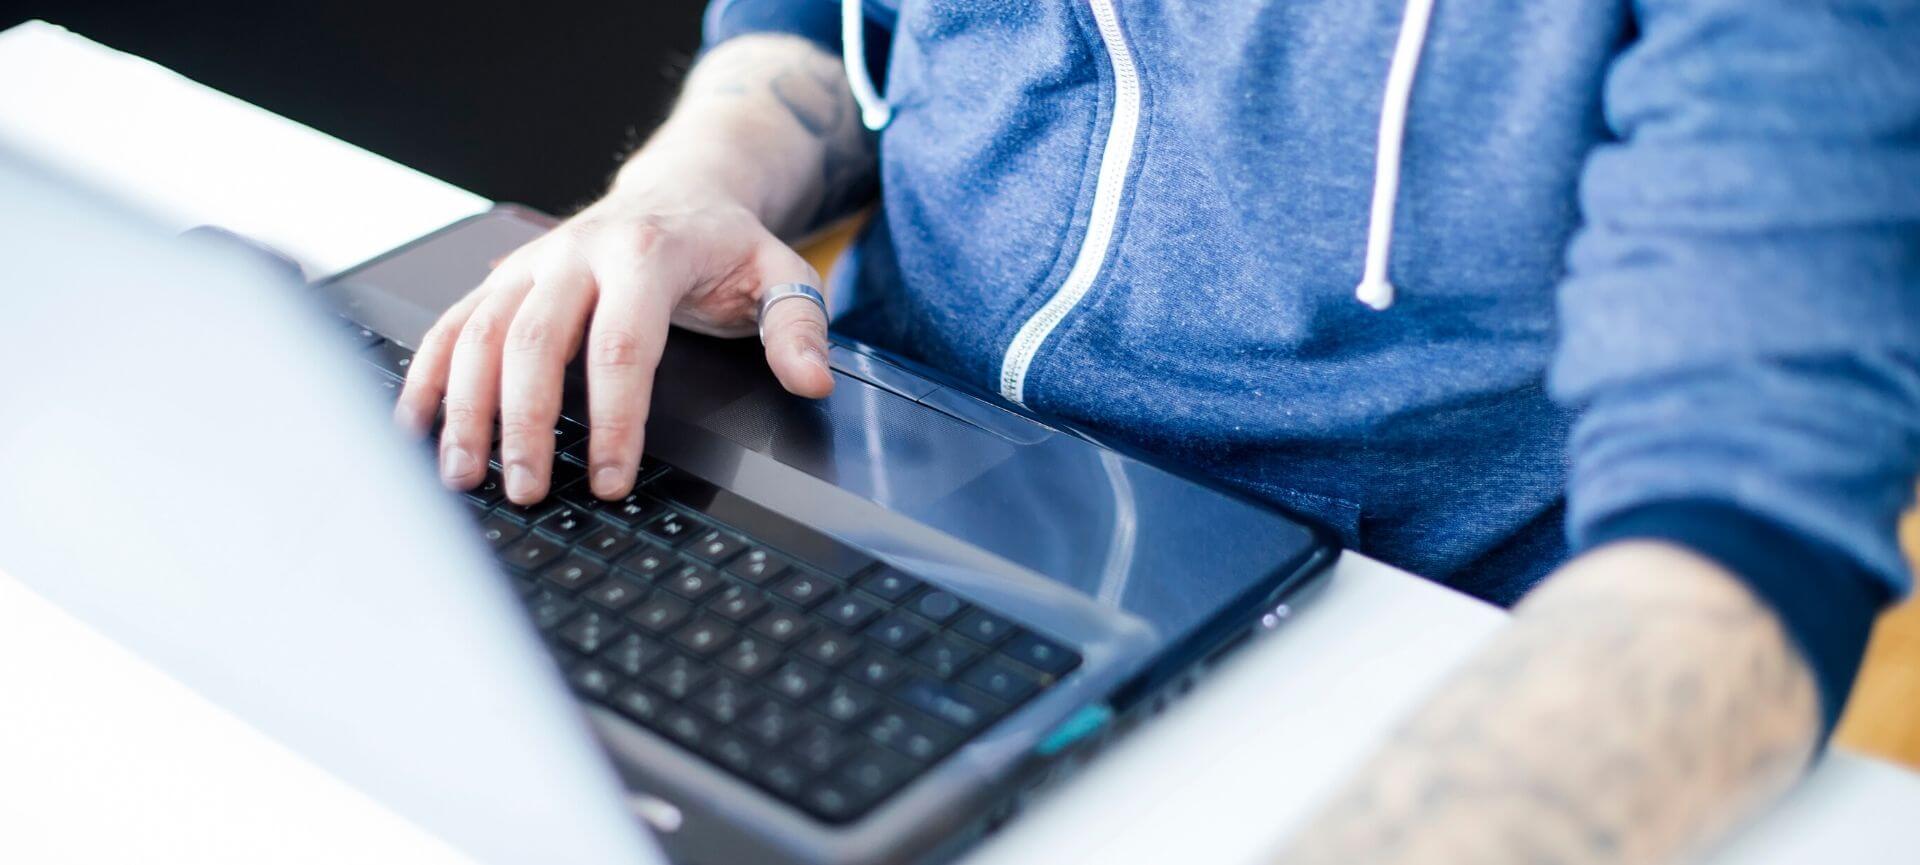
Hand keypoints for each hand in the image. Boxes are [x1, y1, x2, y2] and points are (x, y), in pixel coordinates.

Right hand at [394, 185, 833, 504]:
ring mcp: (532, 264)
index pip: (623, 344)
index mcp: (648, 252)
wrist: (679, 190)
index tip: (611, 478)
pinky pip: (452, 326)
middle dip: (523, 422)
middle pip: (535, 340)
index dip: (613, 418)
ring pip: (480, 333)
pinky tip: (413, 430)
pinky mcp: (502, 279)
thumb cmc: (723, 245)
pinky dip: (427, 377)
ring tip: (462, 477)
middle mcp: (578, 252)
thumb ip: (798, 327)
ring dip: (463, 408)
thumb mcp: (779, 273)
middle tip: (525, 490)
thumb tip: (812, 380)